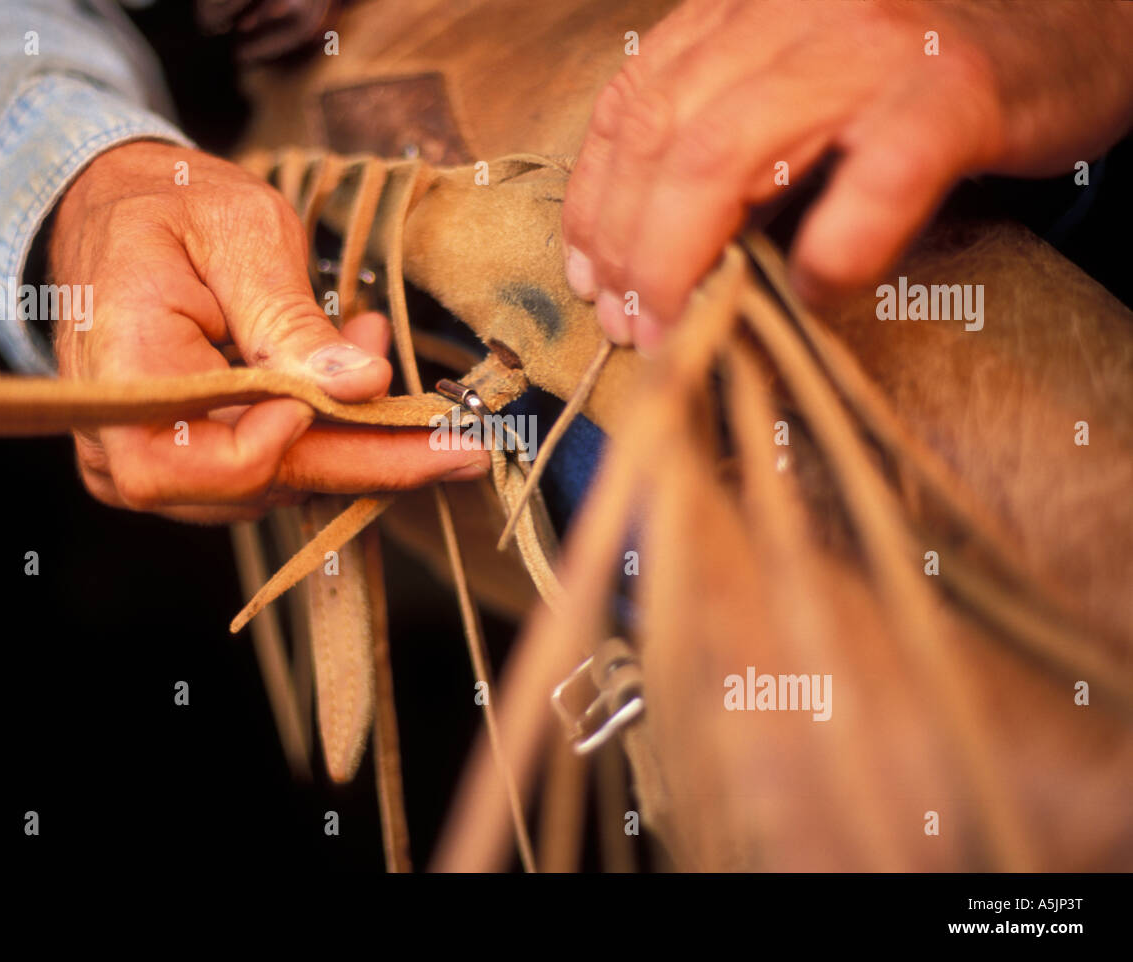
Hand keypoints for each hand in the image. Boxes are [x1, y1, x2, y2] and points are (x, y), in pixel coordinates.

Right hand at [48, 141, 486, 521]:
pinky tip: (345, 382)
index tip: (364, 391)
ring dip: (345, 441)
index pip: (214, 462)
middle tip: (453, 432)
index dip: (296, 442)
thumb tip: (364, 384)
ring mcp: (139, 463)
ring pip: (266, 490)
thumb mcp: (242, 233)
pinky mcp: (173, 467)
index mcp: (123, 370)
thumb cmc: (172, 207)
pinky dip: (317, 440)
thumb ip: (293, 317)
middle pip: (254, 487)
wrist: (113, 213)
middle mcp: (116, 439)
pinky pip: (259, 477)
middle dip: (363, 456)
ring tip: (373, 351)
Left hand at [562, 0, 1132, 352]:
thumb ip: (732, 135)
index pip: (632, 104)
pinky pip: (872, 178)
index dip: (594, 201)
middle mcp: (791, 12)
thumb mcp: (804, 79)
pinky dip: (833, 248)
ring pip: (725, 154)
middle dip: (627, 247)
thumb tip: (647, 250)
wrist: (1078, 13)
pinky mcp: (952, 93)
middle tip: (628, 325)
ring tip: (679, 327)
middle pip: (663, 137)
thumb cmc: (927, 67)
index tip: (589, 276)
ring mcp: (871, 45)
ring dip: (683, 259)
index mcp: (745, 10)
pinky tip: (817, 289)